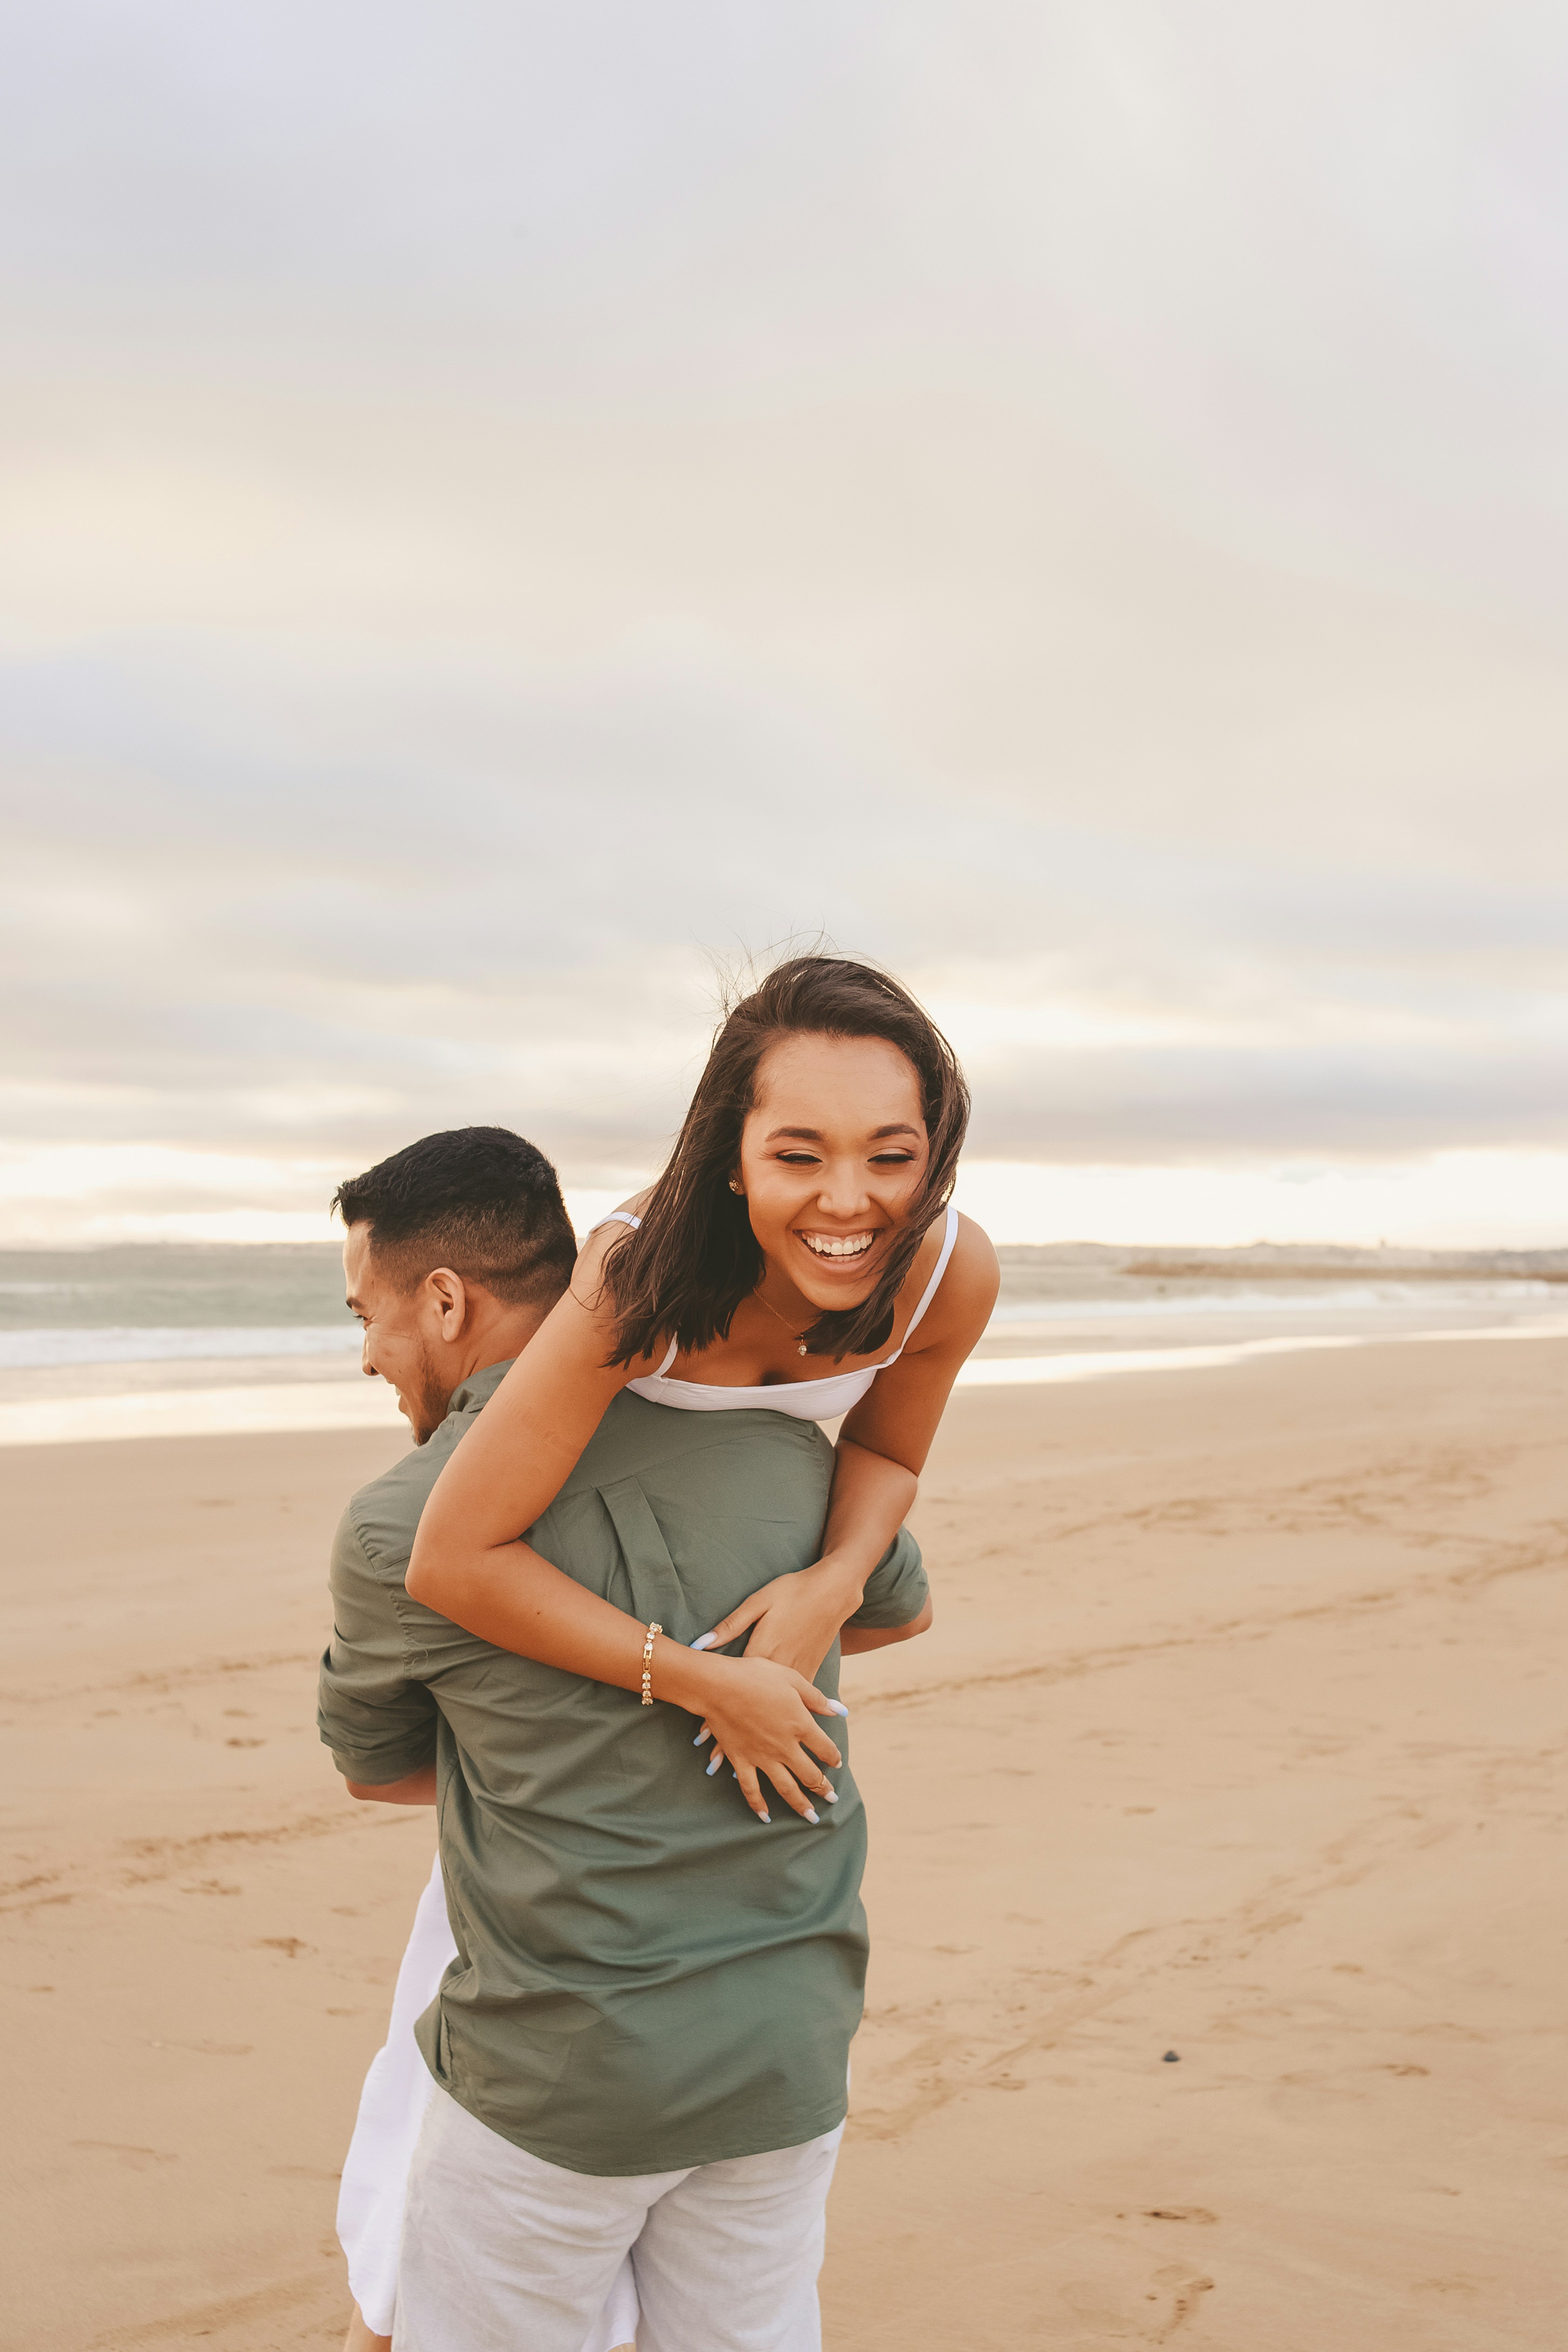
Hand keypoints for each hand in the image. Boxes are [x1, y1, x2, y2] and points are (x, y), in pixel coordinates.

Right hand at [686, 1652, 847, 1824]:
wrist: (719, 1685)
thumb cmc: (757, 1676)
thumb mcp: (792, 1679)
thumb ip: (816, 1698)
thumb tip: (839, 1710)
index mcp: (800, 1725)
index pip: (825, 1748)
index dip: (833, 1757)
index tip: (837, 1763)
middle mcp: (784, 1747)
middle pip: (810, 1775)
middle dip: (823, 1788)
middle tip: (832, 1798)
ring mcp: (762, 1757)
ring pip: (786, 1788)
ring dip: (800, 1805)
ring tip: (810, 1817)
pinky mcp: (740, 1761)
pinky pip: (751, 1789)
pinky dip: (758, 1805)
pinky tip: (765, 1816)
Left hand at [687, 1559, 861, 1782]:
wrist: (831, 1592)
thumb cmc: (792, 1593)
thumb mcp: (759, 1602)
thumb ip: (731, 1625)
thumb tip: (702, 1642)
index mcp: (763, 1653)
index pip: (735, 1691)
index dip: (718, 1715)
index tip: (703, 1739)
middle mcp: (781, 1673)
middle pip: (756, 1713)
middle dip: (736, 1740)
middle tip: (716, 1766)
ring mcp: (799, 1677)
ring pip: (781, 1720)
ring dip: (765, 1742)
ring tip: (749, 1766)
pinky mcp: (812, 1674)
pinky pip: (802, 1711)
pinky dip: (794, 1731)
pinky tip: (791, 1749)